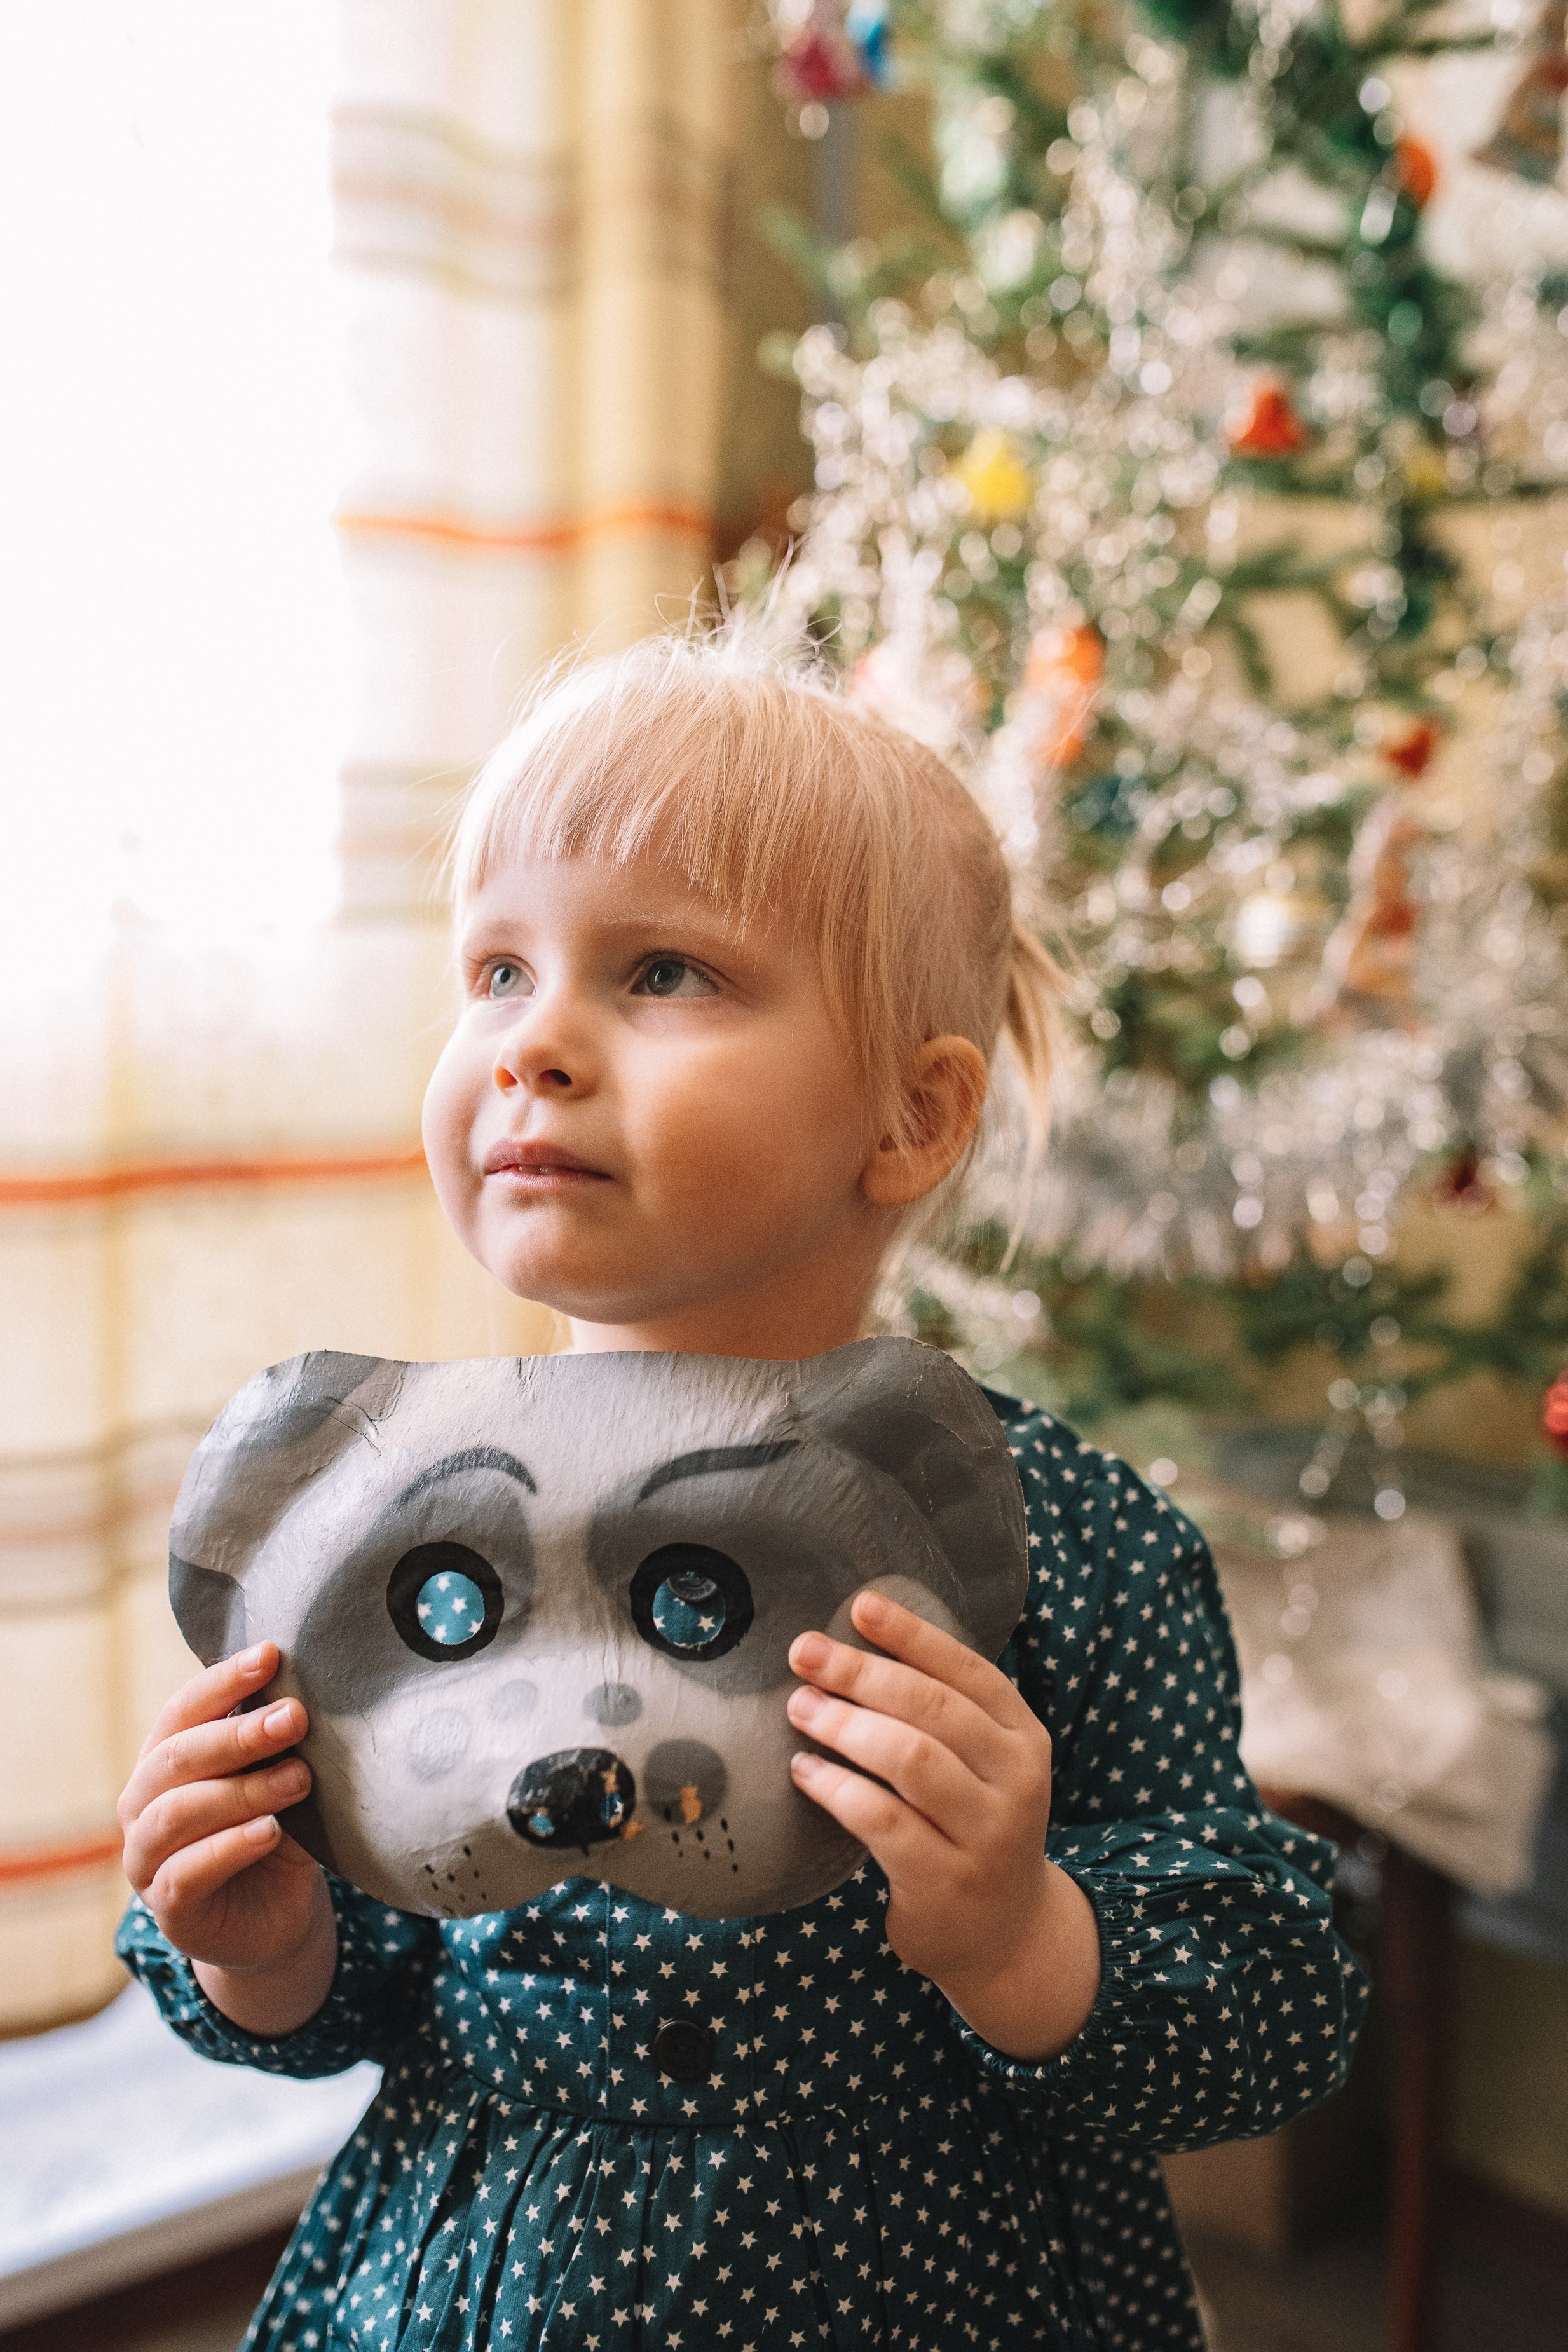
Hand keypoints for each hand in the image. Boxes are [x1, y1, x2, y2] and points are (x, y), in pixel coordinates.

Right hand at [118, 1643, 335, 2033]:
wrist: (277, 1921)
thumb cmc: (274, 1833)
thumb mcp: (281, 1782)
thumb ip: (281, 1746)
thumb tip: (313, 1689)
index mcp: (165, 1761)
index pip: (183, 1711)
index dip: (222, 1680)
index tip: (271, 1655)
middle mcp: (143, 1804)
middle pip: (178, 1757)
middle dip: (239, 1734)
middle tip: (295, 1717)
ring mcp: (147, 1860)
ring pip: (177, 1814)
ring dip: (242, 1791)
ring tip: (298, 1779)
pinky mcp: (169, 1910)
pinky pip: (186, 1874)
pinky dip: (229, 1848)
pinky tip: (270, 1832)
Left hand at [786, 1591, 1100, 2060]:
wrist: (1005, 1934)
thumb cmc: (973, 1826)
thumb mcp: (983, 1764)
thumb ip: (941, 1713)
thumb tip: (856, 1644)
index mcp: (1023, 1736)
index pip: (967, 1670)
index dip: (912, 1634)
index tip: (861, 1605)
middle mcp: (1015, 1780)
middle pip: (931, 1709)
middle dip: (861, 1673)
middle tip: (804, 1654)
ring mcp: (985, 1834)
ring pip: (909, 1759)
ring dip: (845, 1725)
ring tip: (799, 1707)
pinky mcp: (945, 1881)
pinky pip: (882, 1820)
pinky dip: (836, 1788)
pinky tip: (803, 1772)